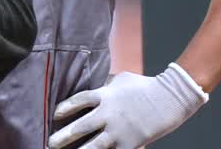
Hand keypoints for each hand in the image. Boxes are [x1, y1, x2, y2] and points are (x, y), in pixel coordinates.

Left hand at [47, 64, 207, 148]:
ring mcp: (120, 130)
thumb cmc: (145, 86)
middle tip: (50, 142)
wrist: (170, 98)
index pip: (79, 100)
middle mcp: (109, 113)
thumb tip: (95, 85)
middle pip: (82, 125)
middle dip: (64, 135)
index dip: (65, 107)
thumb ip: (105, 85)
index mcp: (106, 95)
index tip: (54, 114)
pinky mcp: (131, 143)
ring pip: (94, 145)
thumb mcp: (121, 79)